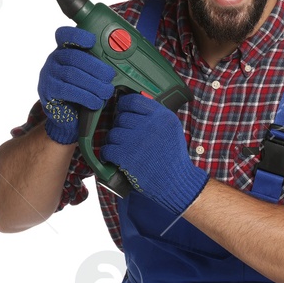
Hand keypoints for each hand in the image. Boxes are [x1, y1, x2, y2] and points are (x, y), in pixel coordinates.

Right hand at [38, 26, 115, 144]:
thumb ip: (98, 65)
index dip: (78, 35)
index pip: (65, 35)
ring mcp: (48, 75)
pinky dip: (85, 96)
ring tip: (107, 91)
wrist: (69, 117)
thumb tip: (118, 63)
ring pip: (72, 74)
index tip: (93, 40)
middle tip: (110, 76)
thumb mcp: (91, 74)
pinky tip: (96, 101)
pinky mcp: (48, 92)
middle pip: (74, 56)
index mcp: (64, 50)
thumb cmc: (83, 91)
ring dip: (93, 84)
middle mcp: (53, 59)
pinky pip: (67, 90)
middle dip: (96, 66)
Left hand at [101, 93, 208, 216]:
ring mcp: (137, 141)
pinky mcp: (127, 156)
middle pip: (121, 118)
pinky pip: (107, 149)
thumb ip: (155, 116)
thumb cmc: (173, 157)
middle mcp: (149, 125)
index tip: (123, 112)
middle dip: (120, 127)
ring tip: (120, 148)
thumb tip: (132, 106)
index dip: (124, 106)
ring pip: (112, 133)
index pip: (133, 100)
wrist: (176, 182)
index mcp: (161, 116)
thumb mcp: (172, 129)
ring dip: (113, 141)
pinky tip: (113, 157)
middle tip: (124, 136)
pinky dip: (108, 154)